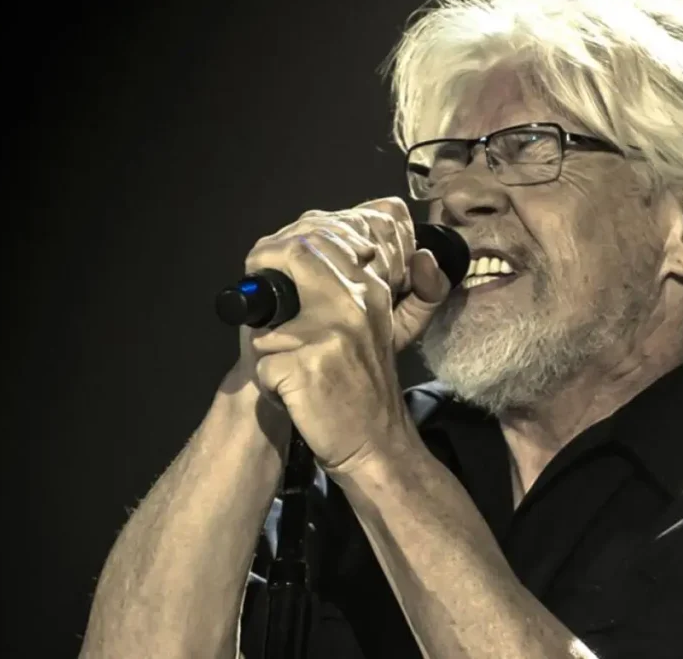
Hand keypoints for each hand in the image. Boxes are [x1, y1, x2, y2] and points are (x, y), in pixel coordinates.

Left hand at [236, 197, 450, 473]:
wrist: (375, 446)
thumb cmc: (369, 390)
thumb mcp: (393, 332)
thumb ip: (414, 290)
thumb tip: (426, 258)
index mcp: (370, 292)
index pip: (325, 238)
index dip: (286, 241)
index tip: (268, 256)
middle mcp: (352, 304)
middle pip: (295, 253)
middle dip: (264, 262)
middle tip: (257, 288)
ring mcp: (328, 334)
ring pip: (267, 317)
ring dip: (266, 345)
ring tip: (287, 365)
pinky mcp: (306, 367)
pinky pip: (263, 363)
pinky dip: (269, 382)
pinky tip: (290, 393)